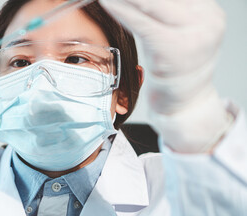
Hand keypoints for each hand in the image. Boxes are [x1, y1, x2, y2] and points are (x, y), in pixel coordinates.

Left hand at [99, 0, 232, 151]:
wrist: (185, 106)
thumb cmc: (176, 70)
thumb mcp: (179, 34)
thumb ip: (165, 14)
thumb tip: (137, 1)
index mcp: (208, 12)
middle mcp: (206, 20)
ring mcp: (194, 35)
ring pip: (151, 3)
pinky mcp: (172, 48)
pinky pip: (141, 23)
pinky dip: (122, 11)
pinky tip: (106, 2)